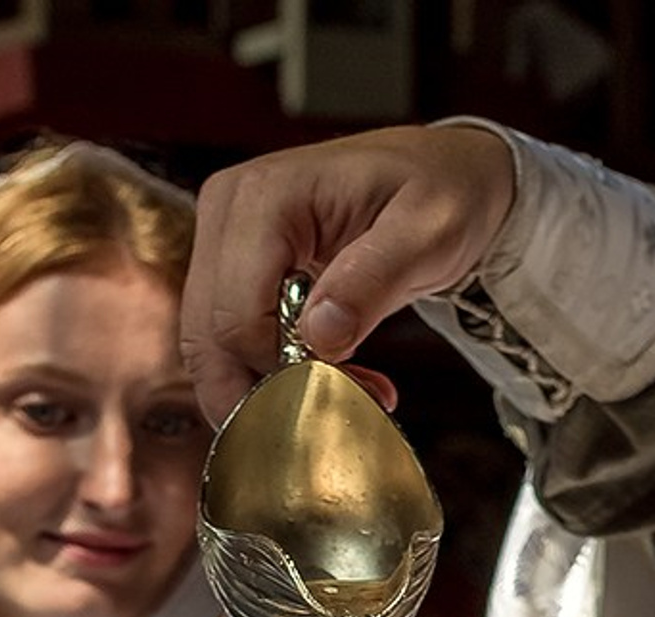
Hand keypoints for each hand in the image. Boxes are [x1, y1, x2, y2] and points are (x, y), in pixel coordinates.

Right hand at [183, 123, 518, 420]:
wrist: (445, 173)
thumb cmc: (442, 191)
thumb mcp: (430, 231)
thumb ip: (374, 280)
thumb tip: (319, 337)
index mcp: (264, 196)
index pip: (237, 318)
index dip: (280, 372)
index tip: (344, 387)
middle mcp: (226, 211)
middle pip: (209, 340)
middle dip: (267, 391)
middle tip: (339, 405)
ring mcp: (221, 238)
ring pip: (210, 350)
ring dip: (267, 390)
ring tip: (344, 389)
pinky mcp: (230, 265)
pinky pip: (227, 342)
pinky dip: (268, 374)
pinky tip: (326, 374)